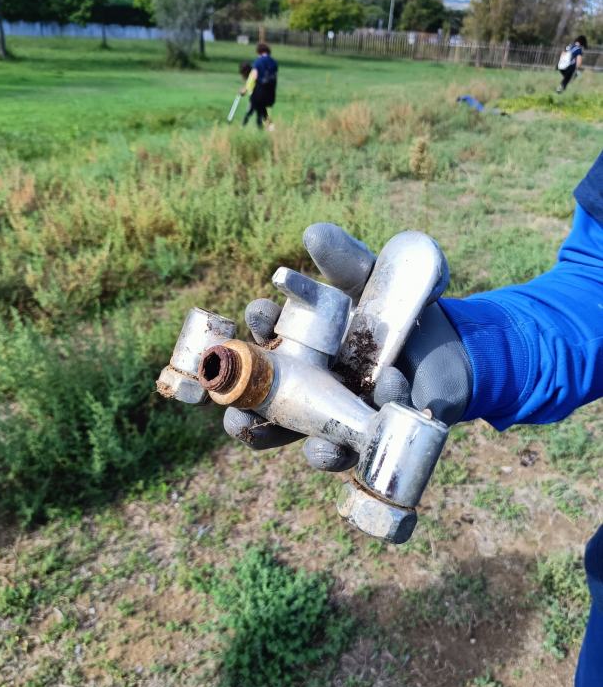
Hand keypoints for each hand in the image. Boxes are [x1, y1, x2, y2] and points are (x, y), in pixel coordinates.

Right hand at [223, 224, 472, 470]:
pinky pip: (337, 452)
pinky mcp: (357, 438)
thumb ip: (345, 260)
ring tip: (250, 429)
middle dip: (237, 398)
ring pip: (284, 430)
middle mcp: (304, 379)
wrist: (454, 352)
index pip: (267, 330)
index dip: (259, 322)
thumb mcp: (375, 284)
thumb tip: (313, 234)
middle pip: (256, 392)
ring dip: (263, 434)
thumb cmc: (402, 315)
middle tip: (231, 399)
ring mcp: (328, 413)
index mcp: (301, 338)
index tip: (262, 313)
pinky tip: (332, 447)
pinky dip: (333, 450)